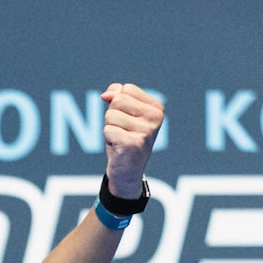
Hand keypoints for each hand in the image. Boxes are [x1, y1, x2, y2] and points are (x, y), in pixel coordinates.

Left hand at [101, 82, 164, 198]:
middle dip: (113, 115)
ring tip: (120, 140)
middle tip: (121, 131)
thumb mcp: (122, 114)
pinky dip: (108, 139)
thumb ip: (117, 96)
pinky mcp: (134, 143)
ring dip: (110, 128)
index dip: (118, 104)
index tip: (126, 120)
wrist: (127, 172)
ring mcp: (146, 131)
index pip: (126, 89)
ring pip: (111, 115)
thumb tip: (105, 95)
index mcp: (156, 108)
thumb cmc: (125, 140)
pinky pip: (108, 130)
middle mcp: (155, 118)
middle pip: (118, 100)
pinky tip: (118, 148)